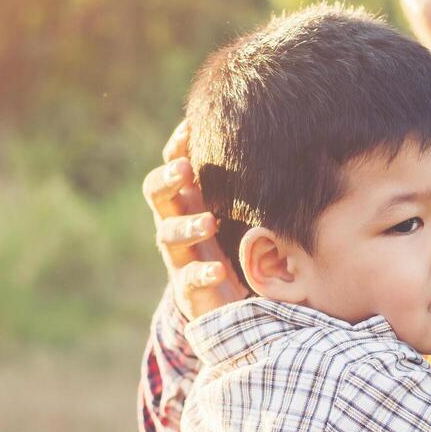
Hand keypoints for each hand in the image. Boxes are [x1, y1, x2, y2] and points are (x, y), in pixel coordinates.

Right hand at [143, 119, 247, 318]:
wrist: (229, 303)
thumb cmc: (236, 242)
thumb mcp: (239, 208)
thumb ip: (246, 181)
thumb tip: (273, 134)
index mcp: (188, 200)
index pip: (173, 167)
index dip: (176, 148)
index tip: (189, 129)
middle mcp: (176, 223)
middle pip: (157, 195)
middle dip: (167, 181)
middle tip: (183, 170)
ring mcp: (180, 256)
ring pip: (168, 236)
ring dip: (187, 227)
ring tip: (208, 223)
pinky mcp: (188, 289)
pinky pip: (189, 280)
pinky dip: (203, 274)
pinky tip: (218, 271)